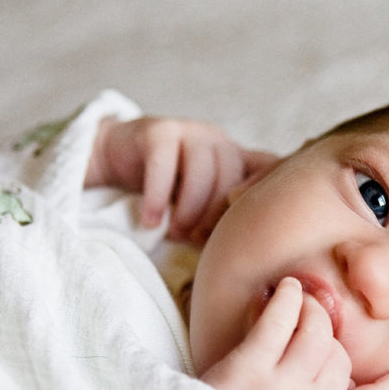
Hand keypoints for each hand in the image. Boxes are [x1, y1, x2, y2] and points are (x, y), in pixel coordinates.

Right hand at [85, 116, 278, 243]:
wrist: (119, 156)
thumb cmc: (168, 190)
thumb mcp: (202, 203)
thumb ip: (223, 218)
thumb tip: (244, 258)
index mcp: (238, 159)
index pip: (269, 168)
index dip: (266, 193)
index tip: (253, 226)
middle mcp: (220, 142)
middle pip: (230, 178)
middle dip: (214, 216)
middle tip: (196, 240)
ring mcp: (191, 131)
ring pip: (200, 172)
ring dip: (188, 210)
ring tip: (175, 233)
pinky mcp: (159, 131)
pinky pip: (163, 167)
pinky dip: (157, 199)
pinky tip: (151, 222)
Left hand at [201, 277, 388, 389]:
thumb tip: (328, 363)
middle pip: (341, 358)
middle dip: (328, 337)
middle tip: (307, 323)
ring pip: (319, 333)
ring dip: (311, 309)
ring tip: (295, 300)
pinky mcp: (249, 371)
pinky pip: (281, 321)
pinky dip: (287, 299)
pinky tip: (283, 291)